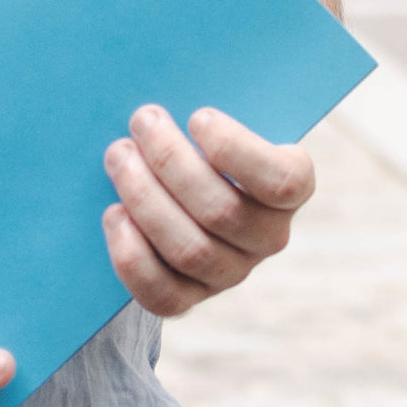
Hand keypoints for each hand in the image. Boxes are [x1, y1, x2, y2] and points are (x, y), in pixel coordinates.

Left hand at [102, 104, 316, 318]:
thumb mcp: (219, 123)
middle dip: (170, 161)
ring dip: (144, 199)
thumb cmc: (203, 141)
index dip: (236, 151)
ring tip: (119, 158)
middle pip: (221, 211)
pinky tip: (114, 214)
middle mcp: (268, 237)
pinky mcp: (191, 298)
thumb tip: (165, 108)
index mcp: (291, 188)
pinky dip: (132, 256)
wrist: (181, 190)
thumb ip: (207, 117)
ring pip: (189, 250)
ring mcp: (231, 273)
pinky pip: (162, 293)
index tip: (197, 117)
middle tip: (141, 122)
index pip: (282, 181)